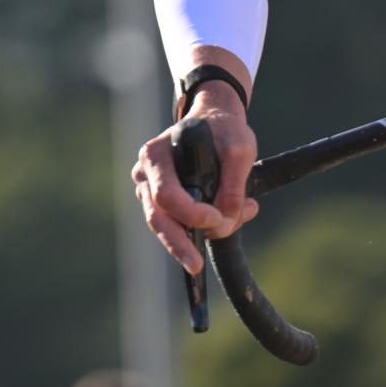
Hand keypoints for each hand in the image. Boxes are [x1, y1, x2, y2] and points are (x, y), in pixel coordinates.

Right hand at [130, 66, 258, 276]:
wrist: (217, 120)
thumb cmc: (224, 129)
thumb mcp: (239, 150)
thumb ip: (233, 186)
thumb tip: (224, 222)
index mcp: (155, 155)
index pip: (165, 194)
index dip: (190, 213)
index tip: (217, 217)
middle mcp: (146, 175)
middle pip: (156, 217)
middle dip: (178, 244)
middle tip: (195, 266)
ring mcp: (151, 190)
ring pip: (166, 225)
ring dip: (196, 236)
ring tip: (233, 224)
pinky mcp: (164, 203)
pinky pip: (178, 224)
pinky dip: (202, 228)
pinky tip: (232, 218)